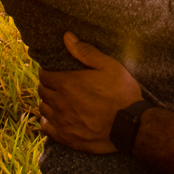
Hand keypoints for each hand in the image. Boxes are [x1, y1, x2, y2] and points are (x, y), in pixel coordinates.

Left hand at [37, 32, 142, 153]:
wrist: (131, 126)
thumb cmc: (122, 93)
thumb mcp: (109, 66)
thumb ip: (85, 52)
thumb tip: (67, 36)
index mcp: (68, 83)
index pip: (45, 75)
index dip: (47, 71)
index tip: (54, 71)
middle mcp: (60, 102)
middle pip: (42, 91)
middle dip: (47, 85)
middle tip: (57, 84)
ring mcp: (62, 121)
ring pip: (43, 108)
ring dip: (48, 102)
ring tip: (57, 99)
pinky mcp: (66, 137)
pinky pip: (46, 127)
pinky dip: (47, 121)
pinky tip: (54, 118)